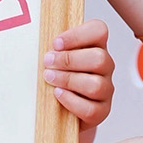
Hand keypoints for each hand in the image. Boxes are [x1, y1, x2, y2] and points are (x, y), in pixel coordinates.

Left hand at [43, 19, 113, 142]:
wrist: (62, 109)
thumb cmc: (58, 76)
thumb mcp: (56, 57)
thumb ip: (54, 48)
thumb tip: (36, 40)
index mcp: (96, 46)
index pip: (99, 30)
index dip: (77, 35)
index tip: (55, 43)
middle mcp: (105, 66)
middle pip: (99, 58)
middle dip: (69, 60)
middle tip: (48, 62)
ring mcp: (106, 89)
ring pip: (96, 85)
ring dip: (68, 80)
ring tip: (50, 78)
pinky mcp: (101, 111)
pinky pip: (90, 108)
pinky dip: (71, 101)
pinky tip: (58, 94)